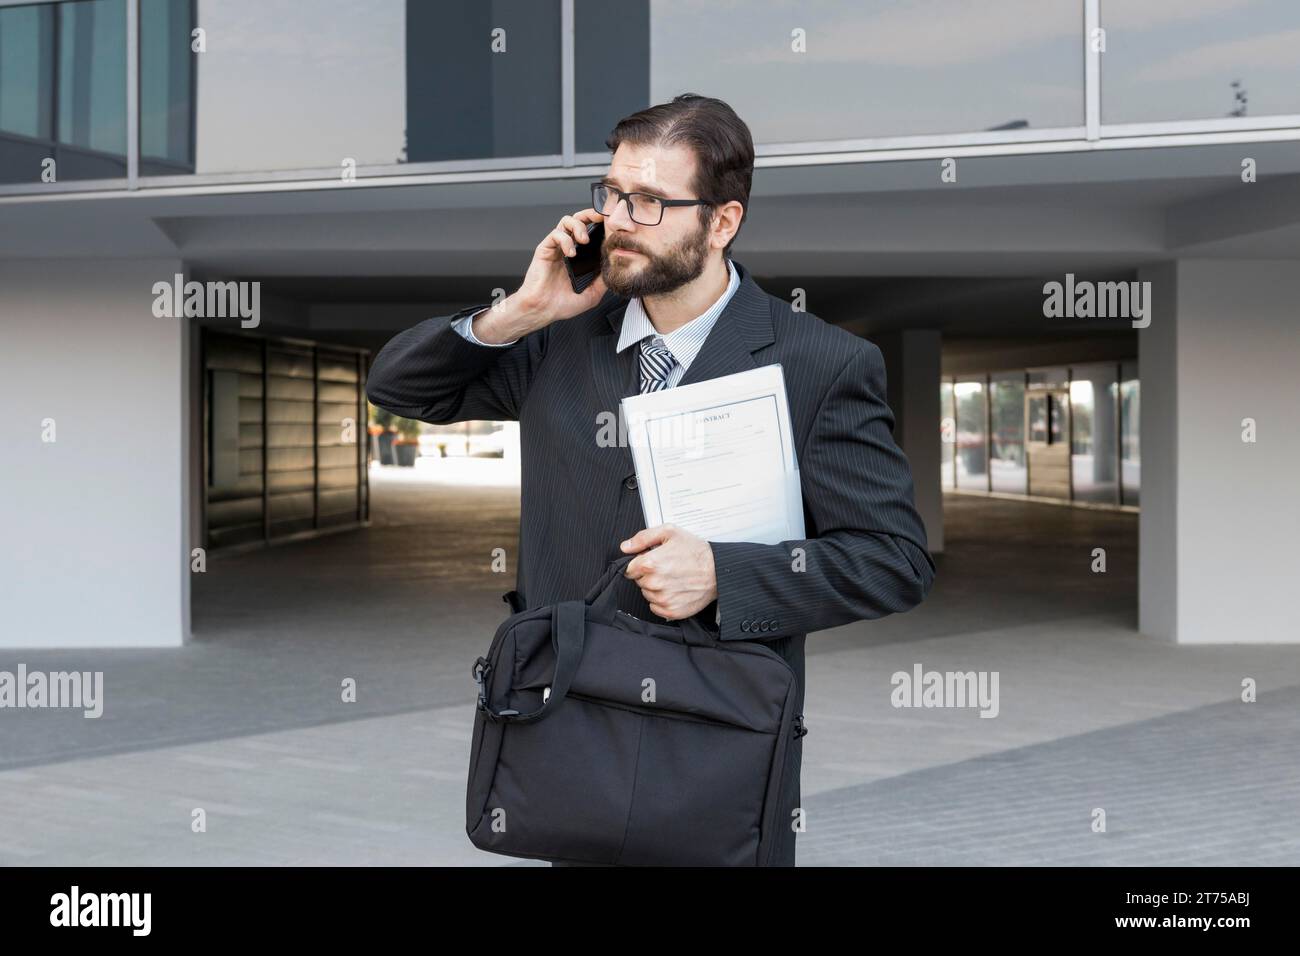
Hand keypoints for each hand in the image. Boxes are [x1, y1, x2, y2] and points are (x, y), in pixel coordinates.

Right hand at [475, 208, 608, 342]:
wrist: (542, 310)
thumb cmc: (560, 304)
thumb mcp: (591, 294)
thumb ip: (602, 281)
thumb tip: (615, 270)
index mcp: (576, 257)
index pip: (588, 232)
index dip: (599, 226)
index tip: (610, 226)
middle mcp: (566, 249)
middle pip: (578, 220)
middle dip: (590, 215)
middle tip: (600, 218)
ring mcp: (555, 248)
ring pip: (566, 221)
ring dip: (578, 226)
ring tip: (584, 240)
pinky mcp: (545, 249)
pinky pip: (556, 234)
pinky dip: (566, 240)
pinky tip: (570, 253)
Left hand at [620, 524, 716, 620]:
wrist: (718, 570)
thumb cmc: (696, 551)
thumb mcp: (670, 532)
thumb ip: (643, 538)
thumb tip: (625, 547)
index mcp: (650, 564)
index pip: (629, 569)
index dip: (640, 564)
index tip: (652, 561)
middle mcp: (655, 583)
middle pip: (639, 582)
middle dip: (649, 575)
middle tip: (667, 568)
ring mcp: (663, 599)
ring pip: (647, 595)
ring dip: (656, 588)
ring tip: (673, 578)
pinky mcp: (671, 611)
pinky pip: (656, 607)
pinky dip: (662, 600)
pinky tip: (675, 590)